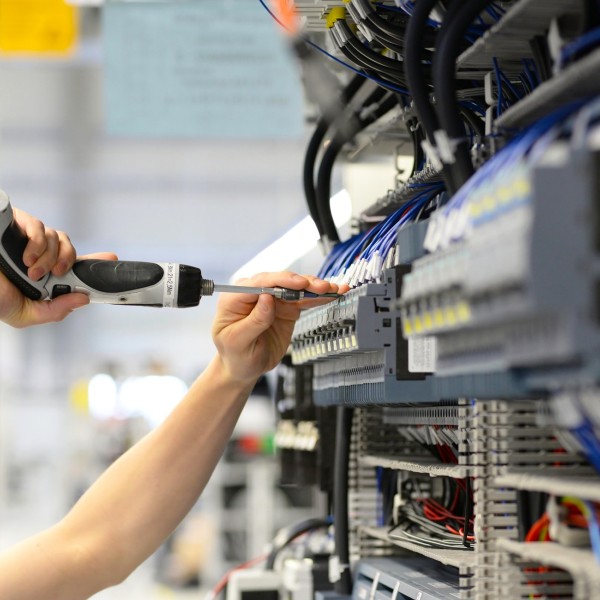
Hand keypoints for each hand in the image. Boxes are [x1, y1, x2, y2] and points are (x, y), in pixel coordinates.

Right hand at [0, 208, 115, 327]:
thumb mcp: (24, 314)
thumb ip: (54, 311)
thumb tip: (82, 300)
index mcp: (45, 277)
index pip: (76, 267)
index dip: (95, 262)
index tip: (111, 259)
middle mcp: (40, 257)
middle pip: (71, 250)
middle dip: (68, 261)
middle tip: (56, 271)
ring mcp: (29, 240)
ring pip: (58, 238)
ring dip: (48, 256)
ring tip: (31, 269)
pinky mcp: (18, 225)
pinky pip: (40, 227)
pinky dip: (36, 243)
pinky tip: (25, 257)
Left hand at [212, 271, 346, 384]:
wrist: (244, 367)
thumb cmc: (235, 355)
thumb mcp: (238, 342)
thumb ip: (253, 321)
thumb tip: (267, 298)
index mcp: (235, 298)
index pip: (259, 283)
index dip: (281, 281)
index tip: (299, 284)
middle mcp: (255, 293)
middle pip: (280, 281)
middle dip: (303, 283)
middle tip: (321, 288)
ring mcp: (273, 299)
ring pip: (295, 288)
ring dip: (315, 288)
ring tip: (333, 289)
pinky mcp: (286, 307)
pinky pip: (303, 299)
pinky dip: (318, 297)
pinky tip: (333, 294)